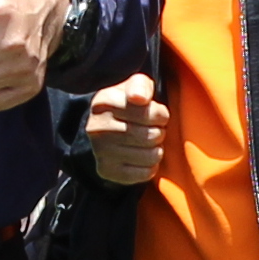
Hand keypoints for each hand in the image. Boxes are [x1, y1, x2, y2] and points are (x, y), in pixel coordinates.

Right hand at [84, 71, 172, 186]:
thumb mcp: (132, 87)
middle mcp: (98, 127)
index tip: (157, 114)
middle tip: (153, 130)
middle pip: (151, 136)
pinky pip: (144, 173)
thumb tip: (139, 97)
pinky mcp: (107, 171)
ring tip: (148, 143)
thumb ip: (140, 85)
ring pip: (151, 156)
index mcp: (104, 102)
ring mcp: (100, 151)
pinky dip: (150, 167)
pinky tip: (142, 157)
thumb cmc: (125, 105)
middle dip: (159, 132)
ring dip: (156, 150)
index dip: (160, 115)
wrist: (100, 131)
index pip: (148, 112)